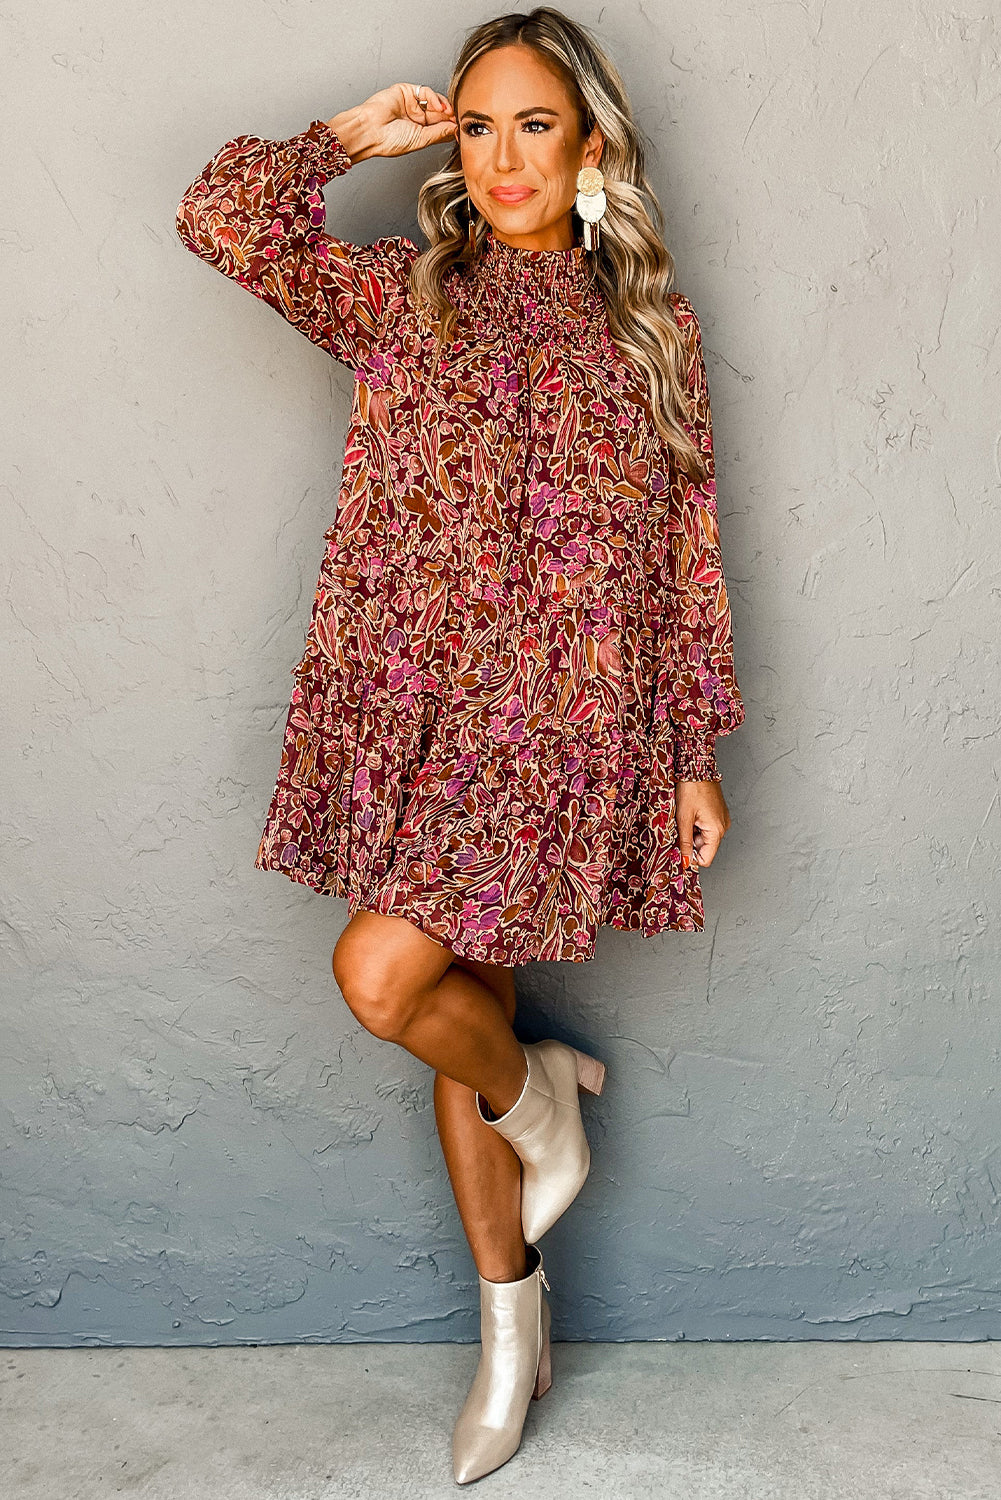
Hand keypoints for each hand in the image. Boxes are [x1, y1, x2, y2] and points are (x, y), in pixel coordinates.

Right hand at [329, 82, 457, 160]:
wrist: (370, 130)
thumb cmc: (389, 140)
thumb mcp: (420, 140)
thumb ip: (438, 133)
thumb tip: (455, 130)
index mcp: (419, 131)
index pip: (440, 126)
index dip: (450, 126)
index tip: (460, 128)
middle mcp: (416, 116)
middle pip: (439, 113)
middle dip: (449, 115)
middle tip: (458, 118)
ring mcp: (412, 103)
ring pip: (434, 101)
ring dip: (444, 106)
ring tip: (449, 112)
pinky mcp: (407, 91)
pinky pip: (425, 91)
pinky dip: (434, 97)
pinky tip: (438, 106)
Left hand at [675, 778, 731, 870]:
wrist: (697, 768)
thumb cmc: (691, 789)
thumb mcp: (683, 818)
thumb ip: (685, 842)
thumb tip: (685, 861)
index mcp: (716, 830)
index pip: (706, 858)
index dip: (691, 857)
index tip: (679, 849)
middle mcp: (722, 827)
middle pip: (704, 848)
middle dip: (689, 843)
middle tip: (678, 828)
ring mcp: (721, 820)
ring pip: (703, 837)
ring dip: (692, 832)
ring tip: (684, 817)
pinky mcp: (717, 814)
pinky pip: (706, 827)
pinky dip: (696, 824)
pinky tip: (689, 813)